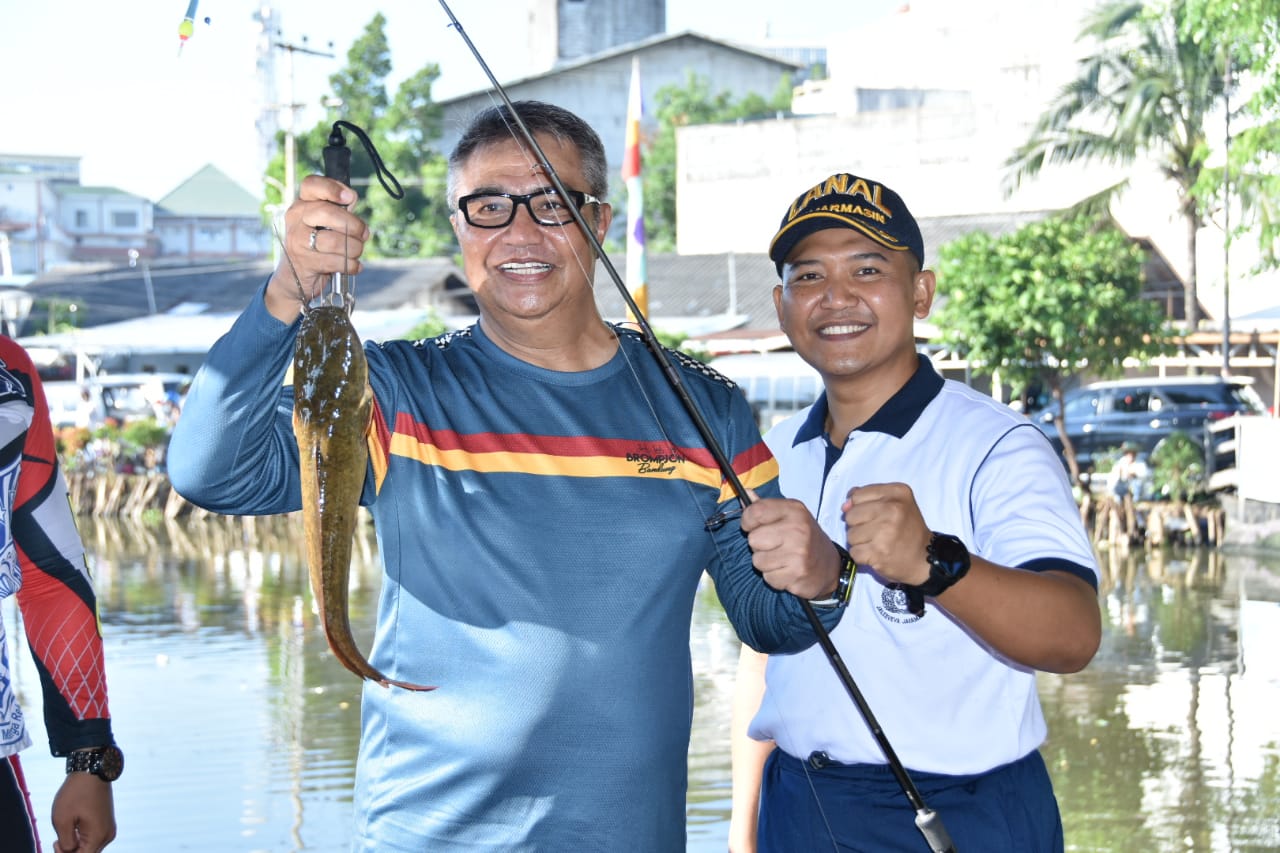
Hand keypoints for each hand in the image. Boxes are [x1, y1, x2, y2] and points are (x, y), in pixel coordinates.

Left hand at [50, 772, 115, 851]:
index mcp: (98, 836)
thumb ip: (65, 843)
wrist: (91, 772)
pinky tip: (73, 828)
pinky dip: (83, 838)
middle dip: (71, 852)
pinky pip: (94, 838)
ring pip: (90, 847)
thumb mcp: (62, 820)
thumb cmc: (75, 794)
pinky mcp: (107, 822)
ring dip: (76, 846)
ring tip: (64, 833)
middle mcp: (107, 835)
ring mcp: (109, 828)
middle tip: (57, 840)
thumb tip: (69, 851)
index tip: (55, 843)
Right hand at [265, 175, 371, 321]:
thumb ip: (340, 210)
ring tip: (356, 252)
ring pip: (334, 240)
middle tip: (363, 234)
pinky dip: (351, 265)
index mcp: (302, 204)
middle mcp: (296, 218)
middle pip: (327, 212)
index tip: (350, 198)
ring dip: (355, 248)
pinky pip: (336, 261)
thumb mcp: (325, 224)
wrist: (295, 277)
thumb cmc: (317, 246)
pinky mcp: (304, 261)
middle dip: (354, 225)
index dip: (332, 188)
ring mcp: (297, 240)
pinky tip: (353, 265)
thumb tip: (352, 200)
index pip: (311, 185)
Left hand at [740, 493, 840, 599]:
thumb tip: (745, 492)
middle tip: (775, 545)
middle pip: (753, 539)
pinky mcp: (798, 573)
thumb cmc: (803, 538)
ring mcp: (799, 552)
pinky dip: (775, 577)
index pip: (755, 512)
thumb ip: (765, 506)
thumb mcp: (789, 516)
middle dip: (759, 545)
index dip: (748, 521)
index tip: (754, 526)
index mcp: (794, 510)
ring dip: (766, 563)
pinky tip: (787, 570)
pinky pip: (768, 577)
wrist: (829, 566)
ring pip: (758, 561)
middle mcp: (798, 529)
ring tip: (782, 559)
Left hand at [841, 483, 931, 585]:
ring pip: (850, 535)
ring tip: (877, 543)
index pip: (857, 495)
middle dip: (858, 525)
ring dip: (860, 542)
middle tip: (876, 532)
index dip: (859, 507)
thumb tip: (845, 505)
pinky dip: (862, 556)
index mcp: (897, 493)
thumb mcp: (895, 503)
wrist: (925, 557)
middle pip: (851, 515)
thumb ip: (868, 497)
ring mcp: (886, 531)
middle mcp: (893, 509)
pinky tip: (876, 554)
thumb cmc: (907, 529)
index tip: (874, 516)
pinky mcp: (879, 552)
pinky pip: (854, 552)